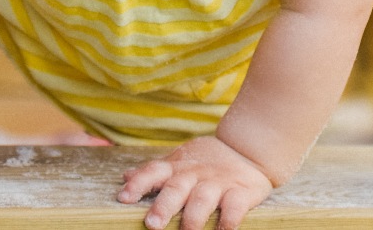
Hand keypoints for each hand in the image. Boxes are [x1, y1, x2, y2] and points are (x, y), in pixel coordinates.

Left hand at [118, 136, 273, 229]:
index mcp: (177, 167)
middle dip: (164, 206)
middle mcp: (195, 174)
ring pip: (202, 199)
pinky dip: (229, 221)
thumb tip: (125, 176)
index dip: (138, 183)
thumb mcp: (180, 161)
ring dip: (193, 218)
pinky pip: (234, 207)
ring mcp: (218, 183)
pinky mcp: (241, 192)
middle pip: (176, 188)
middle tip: (152, 224)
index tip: (124, 197)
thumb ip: (155, 171)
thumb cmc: (207, 161)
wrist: (248, 149)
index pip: (153, 171)